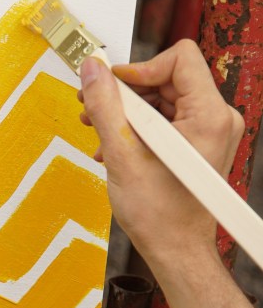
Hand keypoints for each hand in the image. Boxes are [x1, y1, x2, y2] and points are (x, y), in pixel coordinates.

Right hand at [78, 39, 243, 262]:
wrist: (173, 248)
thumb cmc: (160, 215)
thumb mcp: (122, 154)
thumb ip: (104, 106)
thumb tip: (92, 71)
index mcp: (208, 116)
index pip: (178, 58)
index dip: (138, 69)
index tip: (111, 86)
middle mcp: (215, 119)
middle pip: (166, 78)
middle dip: (125, 93)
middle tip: (94, 108)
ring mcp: (207, 131)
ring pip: (161, 98)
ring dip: (125, 112)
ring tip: (98, 131)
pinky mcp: (196, 142)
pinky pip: (163, 118)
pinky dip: (135, 127)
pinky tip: (113, 145)